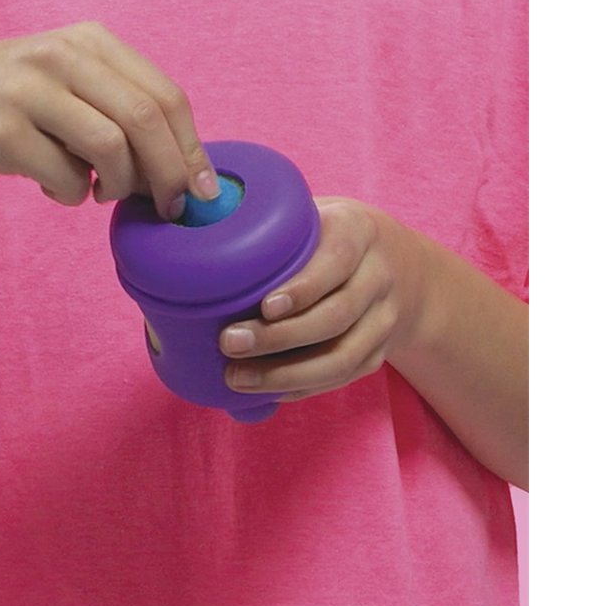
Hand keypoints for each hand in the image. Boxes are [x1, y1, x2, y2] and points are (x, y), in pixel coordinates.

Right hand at [0, 21, 219, 218]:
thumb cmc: (8, 105)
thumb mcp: (66, 86)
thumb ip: (118, 111)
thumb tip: (179, 170)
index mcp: (89, 41)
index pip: (165, 96)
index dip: (191, 148)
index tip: (203, 190)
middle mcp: (63, 54)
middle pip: (146, 120)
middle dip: (169, 173)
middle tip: (169, 208)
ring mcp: (31, 88)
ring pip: (112, 148)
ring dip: (118, 185)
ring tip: (101, 192)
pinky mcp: (4, 128)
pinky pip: (66, 176)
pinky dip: (72, 194)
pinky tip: (57, 188)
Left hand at [219, 197, 428, 401]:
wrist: (402, 265)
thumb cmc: (332, 235)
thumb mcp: (316, 213)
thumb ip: (274, 224)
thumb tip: (203, 236)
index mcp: (359, 232)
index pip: (336, 261)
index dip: (302, 288)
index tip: (264, 306)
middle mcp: (379, 276)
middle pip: (335, 317)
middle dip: (279, 338)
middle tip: (229, 344)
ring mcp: (384, 319)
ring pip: (341, 358)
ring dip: (285, 374)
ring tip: (236, 377)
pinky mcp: (380, 353)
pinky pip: (341, 378)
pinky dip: (300, 388)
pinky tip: (265, 391)